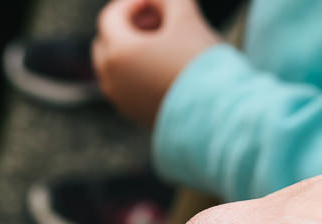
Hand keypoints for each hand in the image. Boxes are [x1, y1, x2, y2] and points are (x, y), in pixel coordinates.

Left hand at [93, 0, 220, 126]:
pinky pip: (125, 84)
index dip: (133, 2)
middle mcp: (110, 78)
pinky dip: (135, 68)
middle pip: (107, 40)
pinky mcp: (132, 113)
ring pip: (115, 64)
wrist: (214, 114)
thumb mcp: (187, 19)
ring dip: (132, 46)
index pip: (110, 16)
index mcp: (118, 53)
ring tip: (163, 39)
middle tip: (158, 16)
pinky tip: (163, 63)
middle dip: (129, 24)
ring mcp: (119, 99)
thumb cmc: (200, 63)